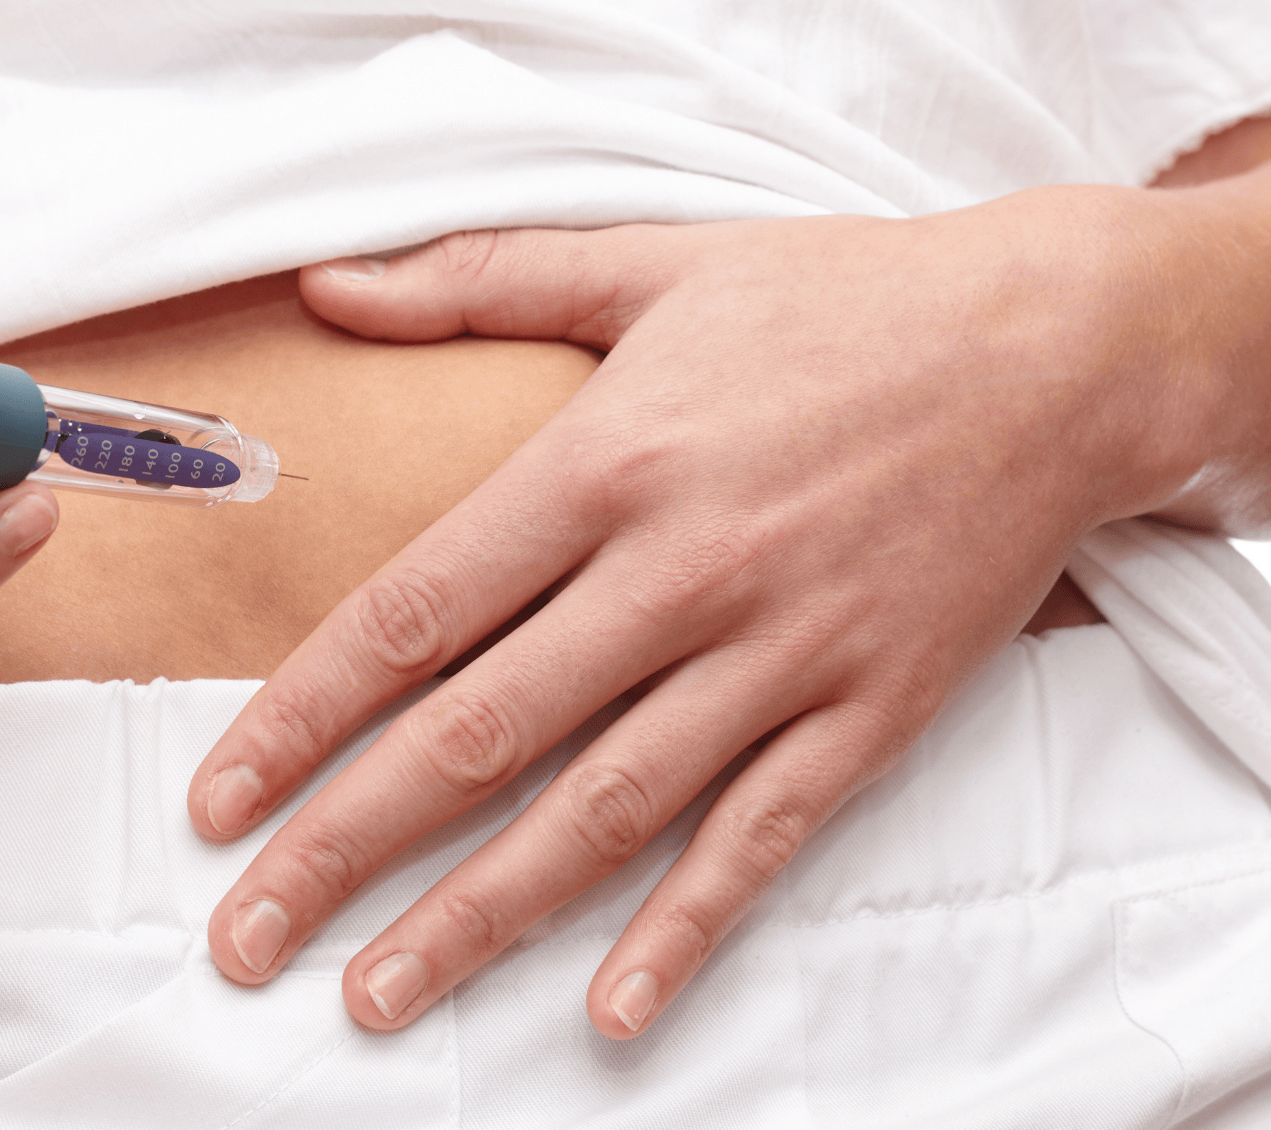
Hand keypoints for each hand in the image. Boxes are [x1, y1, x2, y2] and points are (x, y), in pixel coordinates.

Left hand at [186, 186, 1228, 1037]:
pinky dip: (684, 932)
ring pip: (601, 814)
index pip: (414, 614)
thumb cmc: (840, 301)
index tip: (217, 797)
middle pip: (479, 736)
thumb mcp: (650, 261)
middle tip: (245, 934)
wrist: (1056, 348)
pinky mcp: (868, 712)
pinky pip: (760, 841)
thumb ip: (474, 280)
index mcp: (606, 464)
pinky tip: (608, 1013)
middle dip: (344, 846)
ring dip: (476, 918)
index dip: (300, 715)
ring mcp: (778, 654)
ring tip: (372, 995)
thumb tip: (322, 287)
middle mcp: (679, 573)